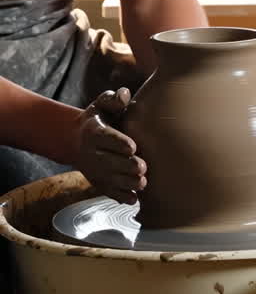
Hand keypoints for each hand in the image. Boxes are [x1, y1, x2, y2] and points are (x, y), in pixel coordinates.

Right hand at [72, 88, 146, 205]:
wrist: (76, 139)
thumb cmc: (99, 118)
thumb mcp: (102, 104)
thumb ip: (113, 99)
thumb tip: (125, 94)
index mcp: (94, 132)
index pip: (105, 137)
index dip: (118, 142)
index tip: (132, 147)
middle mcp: (91, 152)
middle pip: (107, 161)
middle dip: (125, 166)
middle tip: (142, 167)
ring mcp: (93, 169)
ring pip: (108, 179)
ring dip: (125, 183)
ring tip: (142, 183)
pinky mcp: (97, 182)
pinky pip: (107, 191)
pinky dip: (120, 197)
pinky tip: (133, 199)